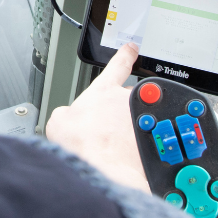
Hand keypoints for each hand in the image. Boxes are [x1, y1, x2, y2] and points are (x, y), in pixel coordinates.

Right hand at [46, 42, 147, 190]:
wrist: (103, 168)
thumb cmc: (83, 146)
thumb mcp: (60, 122)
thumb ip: (67, 114)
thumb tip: (67, 121)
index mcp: (104, 92)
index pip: (118, 65)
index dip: (125, 56)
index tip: (132, 49)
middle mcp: (128, 102)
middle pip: (132, 97)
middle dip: (126, 110)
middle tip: (113, 131)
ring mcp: (144, 120)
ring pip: (144, 120)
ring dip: (135, 131)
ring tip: (121, 151)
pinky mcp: (157, 140)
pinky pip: (152, 142)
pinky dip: (144, 150)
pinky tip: (131, 162)